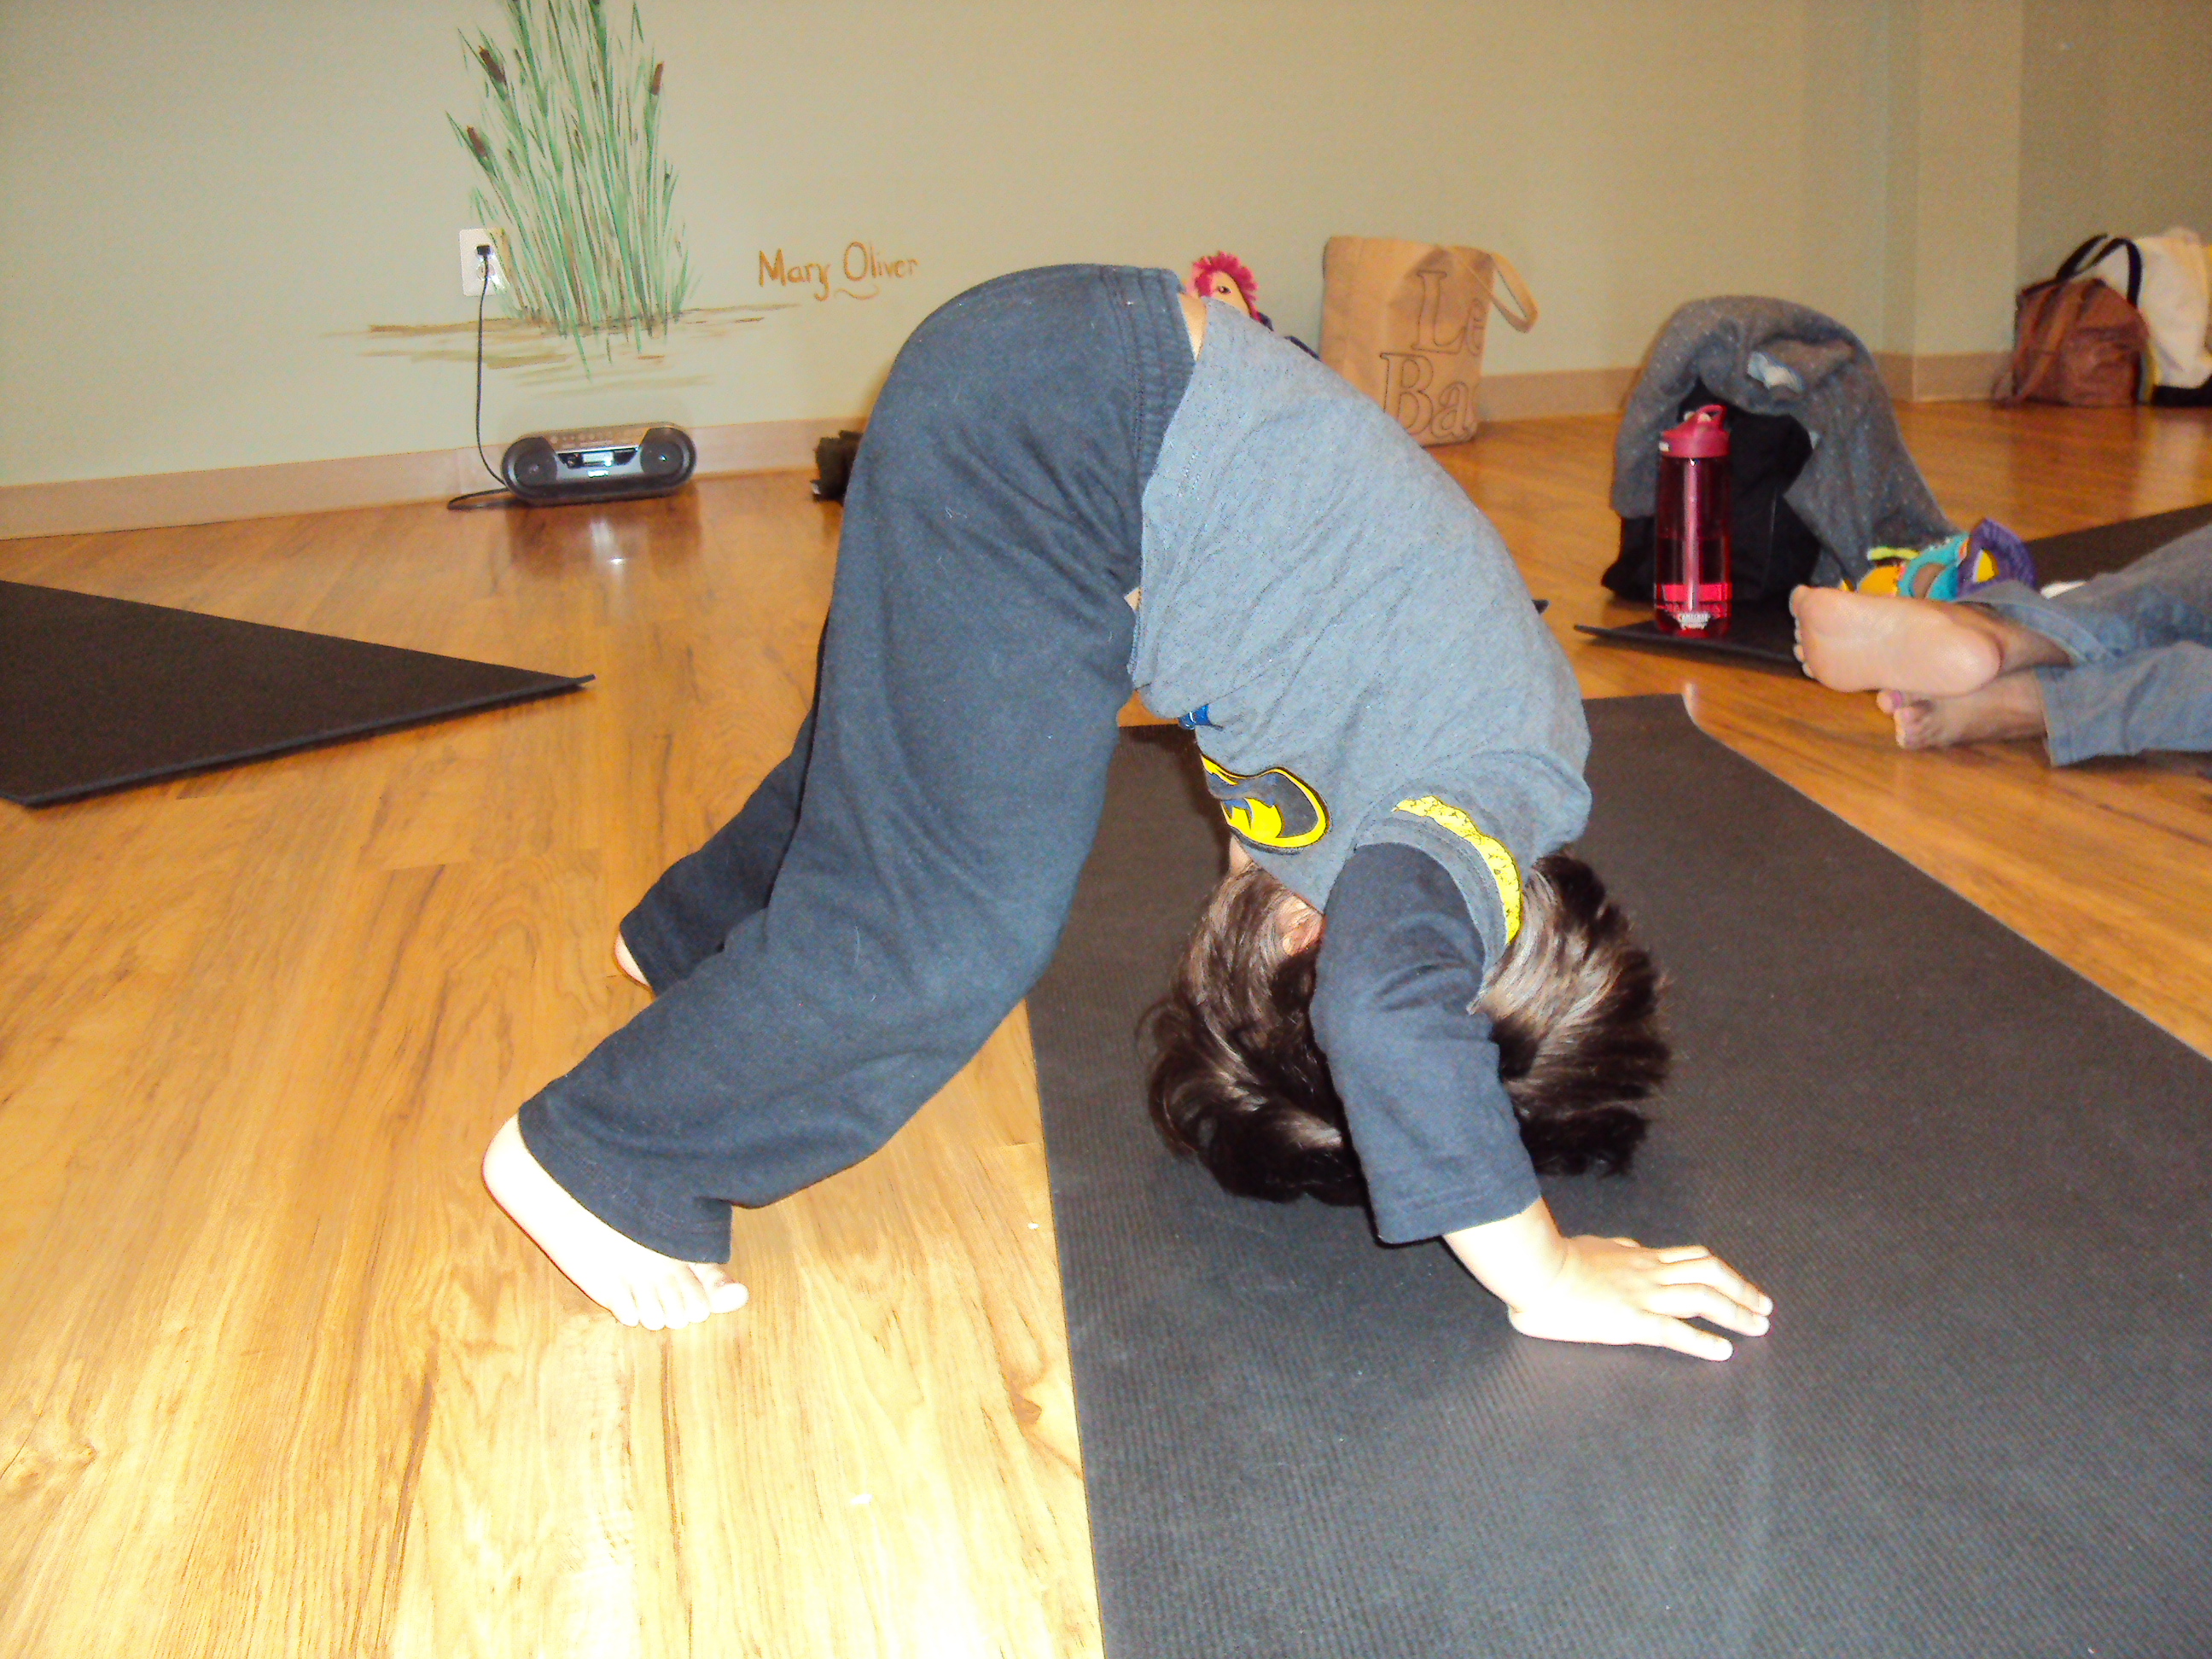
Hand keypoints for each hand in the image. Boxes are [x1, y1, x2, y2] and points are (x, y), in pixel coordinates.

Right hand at [1506, 1234, 1770, 1361]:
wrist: (1532, 1269)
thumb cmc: (1546, 1260)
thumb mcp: (1589, 1246)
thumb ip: (1611, 1250)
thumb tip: (1625, 1250)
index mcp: (1635, 1256)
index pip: (1687, 1258)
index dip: (1717, 1272)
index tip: (1733, 1285)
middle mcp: (1646, 1272)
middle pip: (1708, 1271)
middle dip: (1741, 1288)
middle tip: (1764, 1306)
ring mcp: (1641, 1295)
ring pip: (1702, 1296)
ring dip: (1736, 1311)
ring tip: (1759, 1328)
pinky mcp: (1630, 1321)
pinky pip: (1675, 1331)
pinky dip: (1703, 1341)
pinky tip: (1723, 1352)